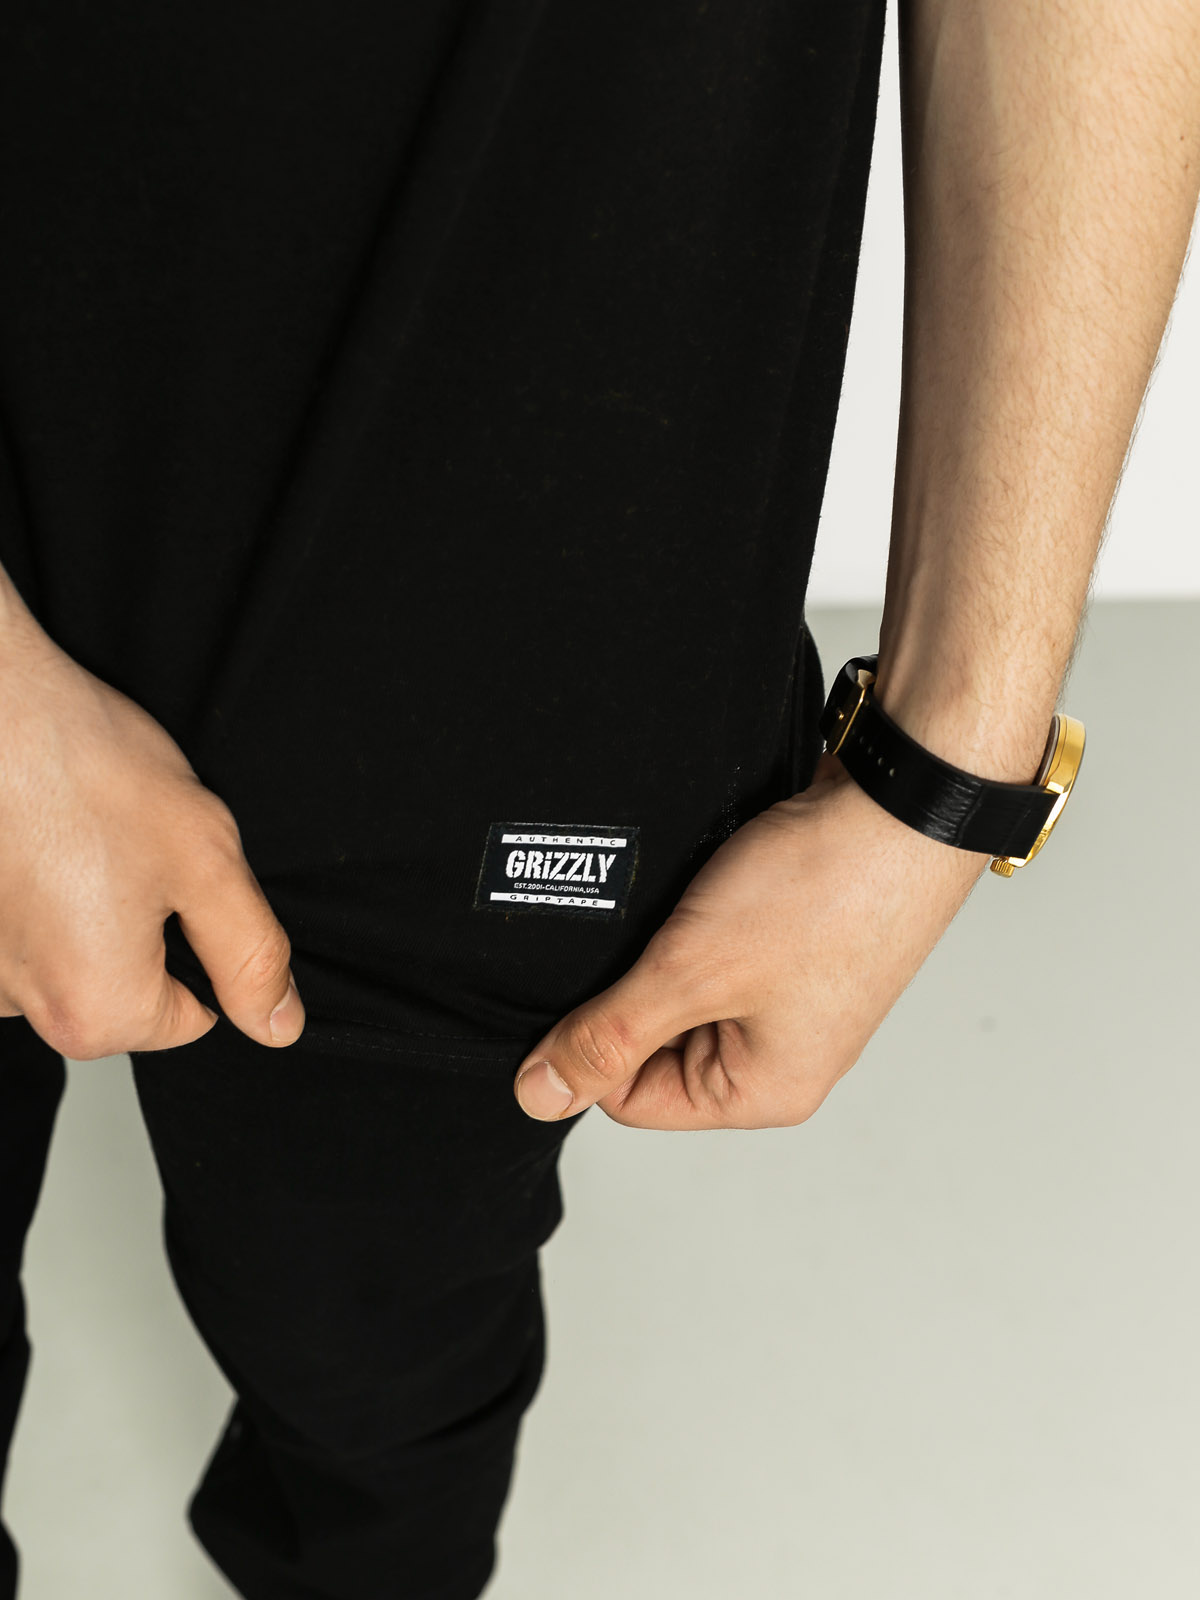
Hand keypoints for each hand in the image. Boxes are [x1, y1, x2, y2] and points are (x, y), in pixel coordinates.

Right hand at [0, 598, 304, 1057]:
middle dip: (137, 927)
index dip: (199, 944)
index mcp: (96, 1010)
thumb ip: (251, 956)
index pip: (190, 1018)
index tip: (172, 880)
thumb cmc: (80, 768)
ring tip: (74, 836)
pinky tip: (34, 838)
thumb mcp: (205, 861)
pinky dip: (29, 890)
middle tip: (123, 850)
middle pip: (121, 993)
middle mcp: (21, 1008)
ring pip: (65, 958)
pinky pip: (16, 929)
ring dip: (78, 908)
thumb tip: (279, 1024)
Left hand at [513, 751, 990, 1128]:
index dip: (596, 1042)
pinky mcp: (792, 942)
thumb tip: (538, 1097)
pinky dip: (699, 914)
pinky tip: (714, 882)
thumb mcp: (690, 973)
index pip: (631, 1098)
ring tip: (694, 904)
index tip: (593, 982)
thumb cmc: (826, 894)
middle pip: (656, 1044)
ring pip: (683, 986)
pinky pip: (715, 945)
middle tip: (659, 933)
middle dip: (639, 986)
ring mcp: (791, 996)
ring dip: (668, 946)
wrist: (900, 802)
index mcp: (764, 1091)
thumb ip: (608, 1036)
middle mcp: (782, 1055)